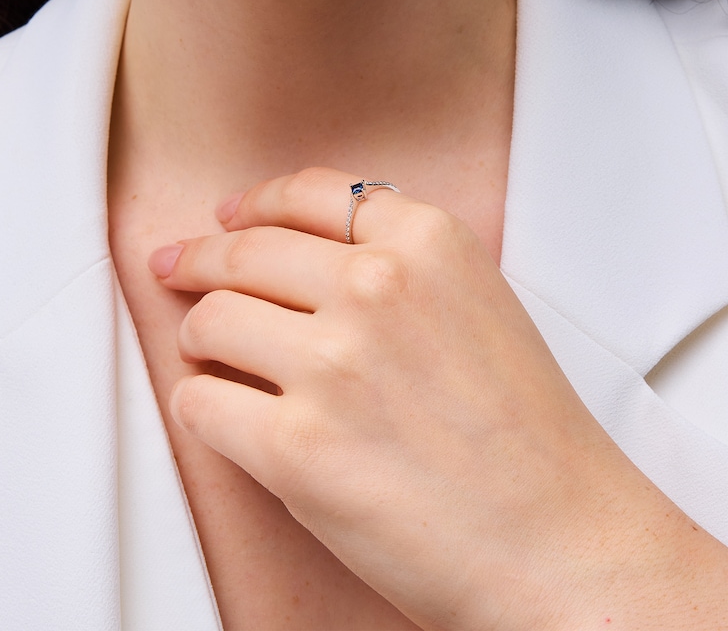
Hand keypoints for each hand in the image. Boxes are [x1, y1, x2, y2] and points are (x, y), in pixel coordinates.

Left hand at [149, 167, 727, 629]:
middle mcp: (377, 287)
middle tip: (176, 265)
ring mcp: (333, 363)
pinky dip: (202, 406)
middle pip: (244, 251)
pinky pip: (200, 403)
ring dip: (201, 337)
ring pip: (211, 320)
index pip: (310, 194)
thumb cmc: (525, 434)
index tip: (229, 217)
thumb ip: (398, 263)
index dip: (256, 203)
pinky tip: (223, 412)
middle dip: (199, 258)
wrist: (558, 540)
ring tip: (212, 354)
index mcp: (428, 242)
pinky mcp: (296, 446)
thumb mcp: (478, 303)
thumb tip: (300, 255)